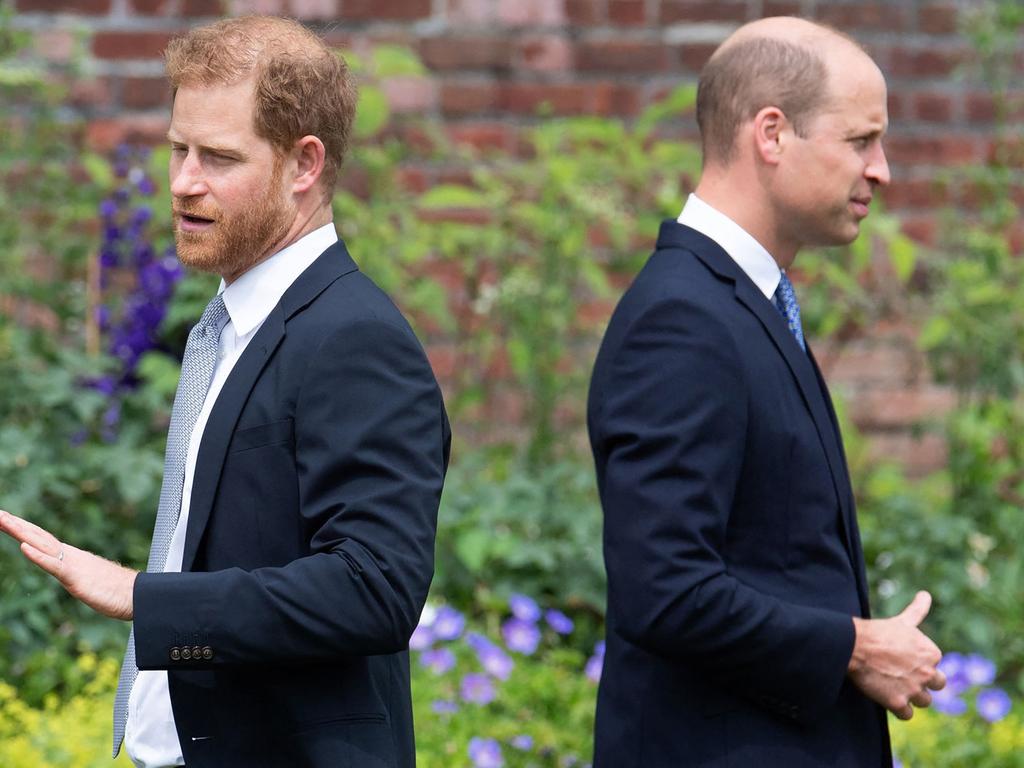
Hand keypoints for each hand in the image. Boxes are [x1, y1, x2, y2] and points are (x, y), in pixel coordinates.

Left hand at [0, 509, 135, 620]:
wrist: (137, 595)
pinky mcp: (76, 578)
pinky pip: (54, 565)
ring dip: (21, 533)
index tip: (6, 518)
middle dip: (16, 525)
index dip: (23, 528)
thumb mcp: (89, 581)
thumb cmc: (117, 591)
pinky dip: (38, 556)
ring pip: (42, 545)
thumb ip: (78, 574)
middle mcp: (70, 556)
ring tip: (3, 521)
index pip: (42, 539)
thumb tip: (73, 574)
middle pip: (38, 536)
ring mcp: (73, 565)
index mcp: (70, 557)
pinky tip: (24, 548)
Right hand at [847, 591, 944, 719]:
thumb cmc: (877, 632)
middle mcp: (927, 672)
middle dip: (922, 682)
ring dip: (912, 697)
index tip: (903, 659)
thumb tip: (926, 594)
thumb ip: (918, 610)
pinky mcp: (898, 703)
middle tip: (902, 676)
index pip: (935, 665)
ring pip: (924, 701)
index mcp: (932, 653)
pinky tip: (888, 697)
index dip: (919, 664)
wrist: (854, 645)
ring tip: (894, 686)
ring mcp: (914, 689)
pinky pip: (907, 714)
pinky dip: (899, 709)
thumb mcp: (902, 621)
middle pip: (936, 685)